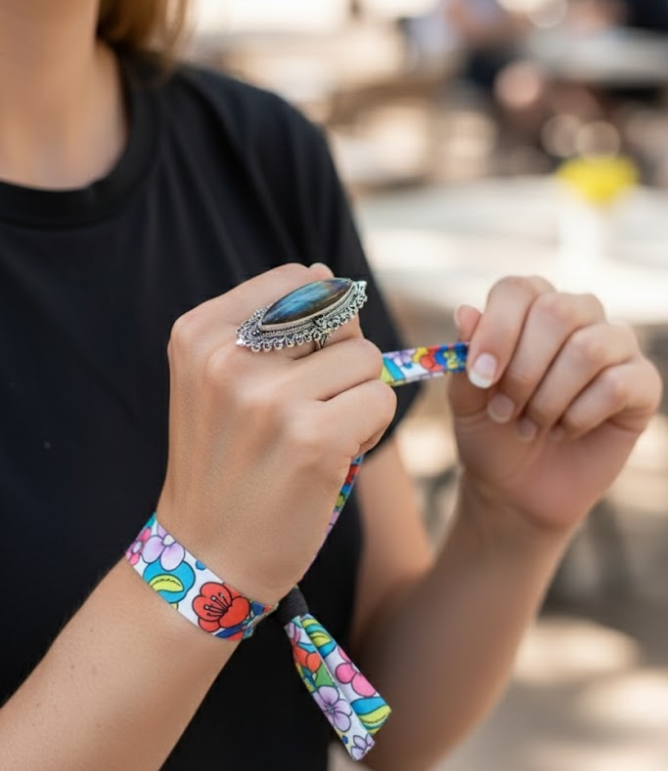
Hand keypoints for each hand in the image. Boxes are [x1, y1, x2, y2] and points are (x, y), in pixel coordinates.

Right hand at [157, 264, 395, 604]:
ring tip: (321, 432)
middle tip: (309, 405)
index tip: (297, 363)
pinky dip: (372, 426)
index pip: (296, 279)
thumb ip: (270, 324)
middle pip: (335, 315)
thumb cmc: (225, 462)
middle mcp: (227, 359)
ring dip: (359, 393)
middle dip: (339, 357)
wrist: (207, 556)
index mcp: (199, 333)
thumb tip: (329, 275)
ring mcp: (270, 400)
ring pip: (365, 357)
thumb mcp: (219, 381)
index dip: (319, 317)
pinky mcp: (314, 440)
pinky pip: (380, 398)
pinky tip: (337, 454)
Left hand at [448, 276, 661, 532]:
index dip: (497, 330)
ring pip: (588, 348)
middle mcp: (578, 314)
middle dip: (523, 369)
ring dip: (549, 397)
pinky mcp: (642, 383)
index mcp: (531, 305)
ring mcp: (615, 345)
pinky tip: (564, 431)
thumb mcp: (465, 399)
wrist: (518, 487)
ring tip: (530, 425)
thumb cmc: (491, 431)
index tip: (478, 377)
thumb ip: (464, 355)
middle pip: (557, 311)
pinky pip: (617, 385)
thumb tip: (466, 312)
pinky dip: (580, 415)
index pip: (517, 290)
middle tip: (503, 410)